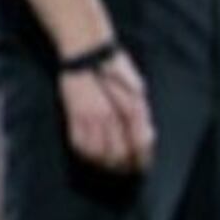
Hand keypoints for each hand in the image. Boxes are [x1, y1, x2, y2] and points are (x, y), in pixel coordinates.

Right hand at [64, 51, 154, 172]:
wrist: (87, 50)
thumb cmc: (115, 66)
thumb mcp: (137, 88)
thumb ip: (141, 113)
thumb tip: (146, 136)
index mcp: (132, 107)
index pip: (140, 144)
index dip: (142, 160)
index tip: (142, 167)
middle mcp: (112, 115)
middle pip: (119, 154)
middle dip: (124, 166)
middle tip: (126, 170)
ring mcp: (91, 116)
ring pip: (98, 154)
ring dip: (104, 164)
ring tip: (110, 165)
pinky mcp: (73, 115)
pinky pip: (78, 144)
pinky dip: (86, 154)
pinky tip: (92, 154)